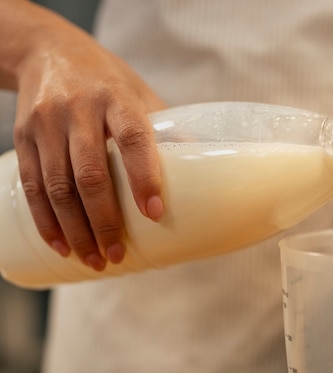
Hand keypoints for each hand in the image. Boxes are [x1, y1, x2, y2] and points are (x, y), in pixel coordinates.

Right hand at [6, 2, 165, 269]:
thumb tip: (206, 170)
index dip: (144, 177)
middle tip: (116, 254)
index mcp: (117, 99)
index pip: (133, 139)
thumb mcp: (141, 94)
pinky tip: (59, 244)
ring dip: (75, 229)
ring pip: (57, 185)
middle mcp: (79, 110)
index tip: (154, 214)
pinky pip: (31, 184)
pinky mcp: (23, 136)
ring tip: (92, 259)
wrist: (48, 51)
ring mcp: (46, 124)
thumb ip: (167, 130)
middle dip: (104, 220)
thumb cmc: (107, 81)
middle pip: (90, 173)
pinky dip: (45, 219)